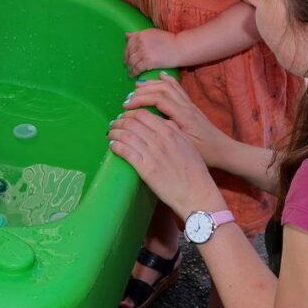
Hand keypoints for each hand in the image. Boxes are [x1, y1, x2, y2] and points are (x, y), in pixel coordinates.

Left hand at [108, 107, 222, 219]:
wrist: (197, 193)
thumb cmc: (194, 172)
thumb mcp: (188, 145)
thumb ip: (175, 132)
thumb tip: (165, 123)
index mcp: (171, 131)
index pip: (144, 114)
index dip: (130, 114)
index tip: (125, 117)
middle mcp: (161, 139)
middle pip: (132, 122)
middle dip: (119, 121)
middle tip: (114, 125)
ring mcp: (153, 153)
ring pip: (126, 135)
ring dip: (114, 132)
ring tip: (110, 134)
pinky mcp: (146, 168)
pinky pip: (126, 151)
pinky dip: (116, 146)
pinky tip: (113, 146)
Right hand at [123, 76, 229, 168]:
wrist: (223, 151)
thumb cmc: (205, 153)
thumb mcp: (185, 145)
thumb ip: (169, 133)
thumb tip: (148, 123)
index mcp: (184, 116)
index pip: (159, 99)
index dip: (141, 100)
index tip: (127, 107)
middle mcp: (186, 106)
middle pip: (162, 89)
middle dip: (143, 91)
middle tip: (127, 99)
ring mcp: (189, 105)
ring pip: (169, 87)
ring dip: (152, 85)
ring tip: (137, 86)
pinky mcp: (191, 107)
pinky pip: (177, 88)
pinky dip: (167, 80)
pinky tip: (160, 76)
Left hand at [124, 28, 180, 74]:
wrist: (180, 48)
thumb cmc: (169, 41)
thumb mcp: (152, 33)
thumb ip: (139, 34)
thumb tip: (126, 35)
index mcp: (142, 34)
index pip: (129, 44)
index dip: (126, 52)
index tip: (126, 56)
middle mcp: (141, 42)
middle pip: (129, 53)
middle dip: (127, 61)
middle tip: (127, 65)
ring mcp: (144, 52)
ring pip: (132, 62)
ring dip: (130, 68)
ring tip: (130, 72)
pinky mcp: (148, 61)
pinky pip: (137, 68)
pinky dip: (133, 73)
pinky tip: (133, 75)